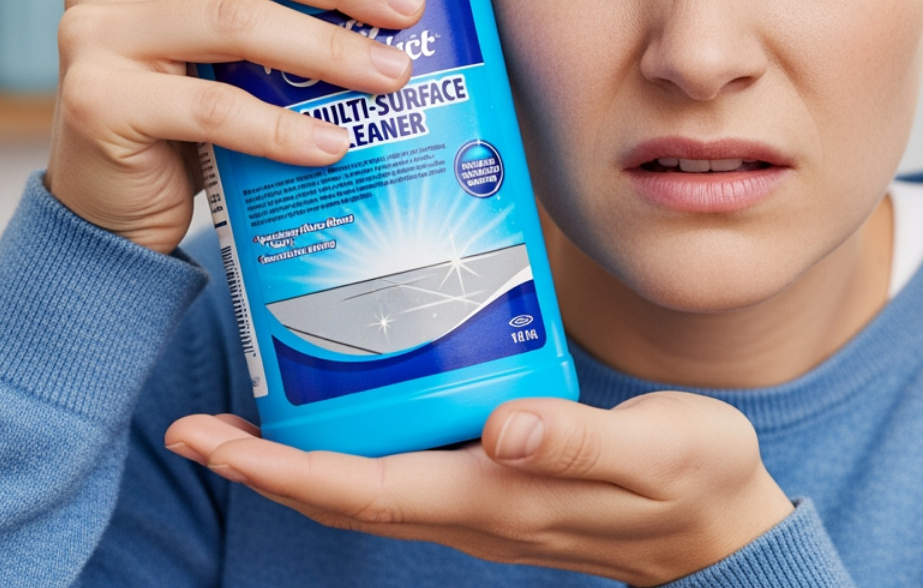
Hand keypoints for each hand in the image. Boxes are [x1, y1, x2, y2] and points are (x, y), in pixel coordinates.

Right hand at [46, 0, 425, 252]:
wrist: (115, 204)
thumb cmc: (185, 110)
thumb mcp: (221, 36)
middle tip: (406, 7)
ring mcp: (93, 35)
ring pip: (234, 23)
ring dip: (327, 50)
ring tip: (392, 76)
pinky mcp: (97, 102)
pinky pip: (214, 109)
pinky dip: (284, 129)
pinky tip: (334, 144)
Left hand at [165, 392, 794, 585]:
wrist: (727, 528)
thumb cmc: (695, 482)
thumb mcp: (653, 452)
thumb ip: (579, 440)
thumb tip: (504, 429)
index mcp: (495, 497)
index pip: (364, 490)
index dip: (280, 470)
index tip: (211, 441)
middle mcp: (473, 507)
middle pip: (346, 492)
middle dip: (264, 465)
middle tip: (195, 423)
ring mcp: (484, 502)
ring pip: (371, 484)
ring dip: (300, 457)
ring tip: (252, 404)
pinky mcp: (502, 483)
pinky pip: (409, 467)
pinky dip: (360, 440)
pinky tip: (358, 394)